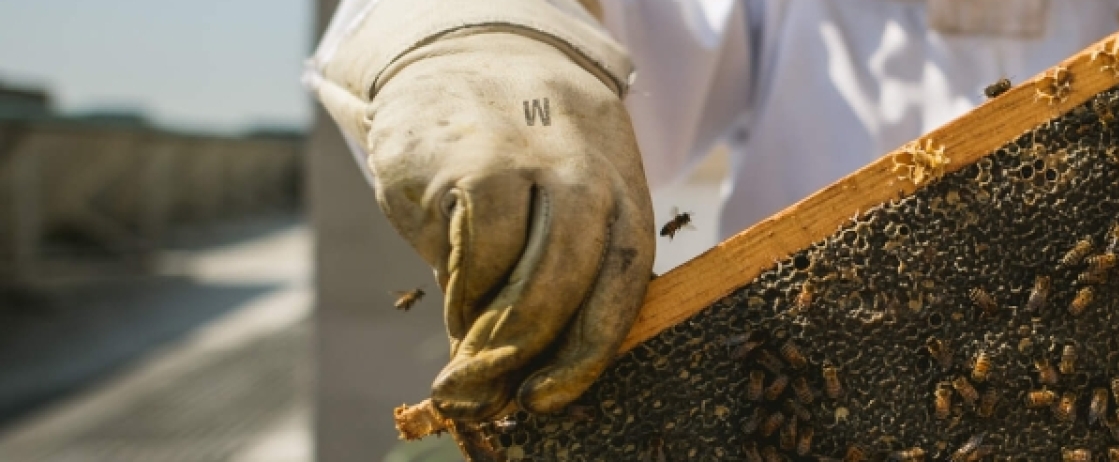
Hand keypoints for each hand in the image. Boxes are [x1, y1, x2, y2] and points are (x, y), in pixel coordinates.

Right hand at [362, 30, 653, 419]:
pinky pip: (460, 251)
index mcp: (623, 188)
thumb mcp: (573, 195)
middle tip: (494, 396)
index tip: (551, 397)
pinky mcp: (458, 161)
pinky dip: (455, 290)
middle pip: (563, 282)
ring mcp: (519, 163)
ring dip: (482, 331)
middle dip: (526, 351)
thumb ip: (565, 272)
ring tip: (466, 357)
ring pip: (505, 274)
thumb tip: (530, 375)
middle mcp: (580, 172)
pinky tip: (453, 297)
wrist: (474, 54)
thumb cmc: (532, 155)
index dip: (588, 350)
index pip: (622, 280)